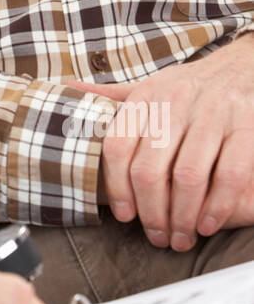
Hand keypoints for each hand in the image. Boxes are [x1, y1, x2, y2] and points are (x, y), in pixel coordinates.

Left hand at [59, 37, 253, 249]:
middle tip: (157, 237)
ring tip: (180, 238)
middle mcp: (176, 102)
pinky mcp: (245, 125)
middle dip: (151, 212)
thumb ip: (112, 95)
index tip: (125, 216)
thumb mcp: (150, 85)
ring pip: (187, 177)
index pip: (118, 147)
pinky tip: (207, 224)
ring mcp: (212, 113)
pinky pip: (228, 174)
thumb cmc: (190, 86)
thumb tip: (67, 87)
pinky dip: (216, 206)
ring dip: (181, 217)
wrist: (243, 65)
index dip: (117, 187)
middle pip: (149, 169)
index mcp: (147, 96)